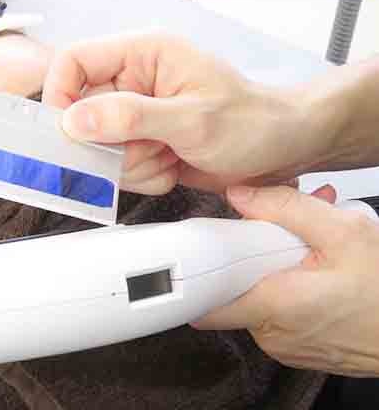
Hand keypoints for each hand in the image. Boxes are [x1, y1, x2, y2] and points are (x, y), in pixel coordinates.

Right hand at [42, 32, 335, 194]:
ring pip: (98, 150)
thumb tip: (75, 121)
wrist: (281, 150)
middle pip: (81, 116)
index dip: (60, 96)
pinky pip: (117, 169)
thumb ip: (131, 117)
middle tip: (146, 150)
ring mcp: (135, 116)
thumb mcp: (192, 118)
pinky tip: (173, 166)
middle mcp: (133, 83)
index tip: (70, 133)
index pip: (73, 62)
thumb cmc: (253, 122)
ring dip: (132, 165)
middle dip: (110, 146)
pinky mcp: (141, 144)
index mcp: (143, 55)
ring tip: (170, 156)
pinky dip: (144, 176)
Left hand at [192, 184, 378, 376]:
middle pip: (235, 288)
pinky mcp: (296, 348)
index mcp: (272, 306)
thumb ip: (285, 208)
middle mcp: (271, 333)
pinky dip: (287, 291)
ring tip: (306, 254)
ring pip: (257, 299)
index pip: (205, 300)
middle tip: (280, 237)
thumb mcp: (344, 233)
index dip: (199, 274)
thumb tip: (240, 194)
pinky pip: (277, 315)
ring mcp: (283, 345)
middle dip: (253, 258)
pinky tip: (312, 274)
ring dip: (273, 272)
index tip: (201, 253)